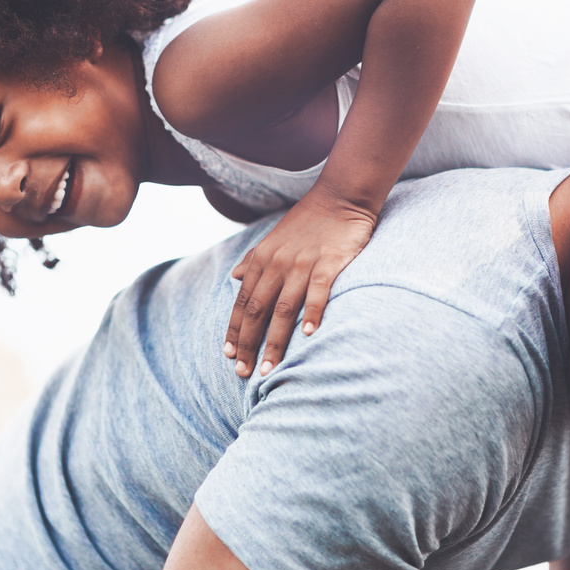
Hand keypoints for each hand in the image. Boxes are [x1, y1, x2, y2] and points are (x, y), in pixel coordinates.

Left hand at [224, 185, 377, 376]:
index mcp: (262, 260)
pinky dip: (313, 313)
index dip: (235, 330)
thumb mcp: (272, 238)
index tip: (230, 356)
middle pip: (258, 311)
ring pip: (283, 308)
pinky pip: (318, 291)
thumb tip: (234, 277)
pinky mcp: (329, 263)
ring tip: (270, 367)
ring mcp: (302, 264)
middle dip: (249, 344)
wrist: (339, 196)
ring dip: (275, 341)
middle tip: (244, 373)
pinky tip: (310, 335)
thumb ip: (252, 259)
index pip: (243, 302)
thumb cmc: (307, 221)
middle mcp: (277, 264)